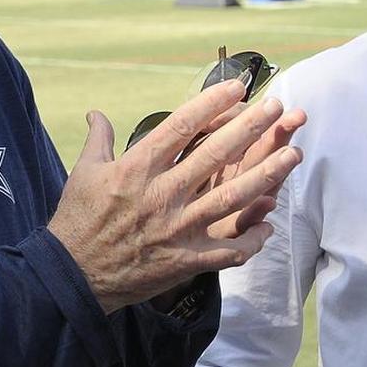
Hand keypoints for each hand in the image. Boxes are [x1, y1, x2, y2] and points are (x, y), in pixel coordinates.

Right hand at [48, 79, 303, 313]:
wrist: (72, 277)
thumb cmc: (76, 221)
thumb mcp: (83, 173)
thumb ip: (99, 140)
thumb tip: (97, 113)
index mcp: (136, 169)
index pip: (180, 127)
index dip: (211, 104)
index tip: (237, 88)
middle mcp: (160, 195)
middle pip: (214, 155)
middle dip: (249, 128)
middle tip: (276, 107)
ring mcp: (176, 229)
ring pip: (231, 198)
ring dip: (266, 176)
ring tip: (293, 155)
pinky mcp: (184, 260)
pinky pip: (228, 250)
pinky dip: (252, 239)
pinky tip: (269, 225)